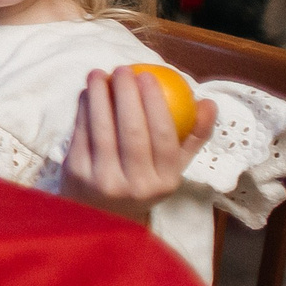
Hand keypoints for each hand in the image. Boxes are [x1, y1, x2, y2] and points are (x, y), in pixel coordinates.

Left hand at [61, 67, 216, 220]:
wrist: (101, 216)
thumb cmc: (142, 181)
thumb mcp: (171, 168)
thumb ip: (192, 137)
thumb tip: (208, 103)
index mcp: (165, 182)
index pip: (164, 137)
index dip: (155, 103)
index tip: (148, 76)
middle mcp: (136, 185)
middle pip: (132, 131)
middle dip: (127, 94)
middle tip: (123, 69)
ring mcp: (104, 181)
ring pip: (103, 130)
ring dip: (99, 96)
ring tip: (99, 73)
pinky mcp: (76, 174)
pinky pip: (81, 134)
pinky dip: (83, 109)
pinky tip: (86, 92)